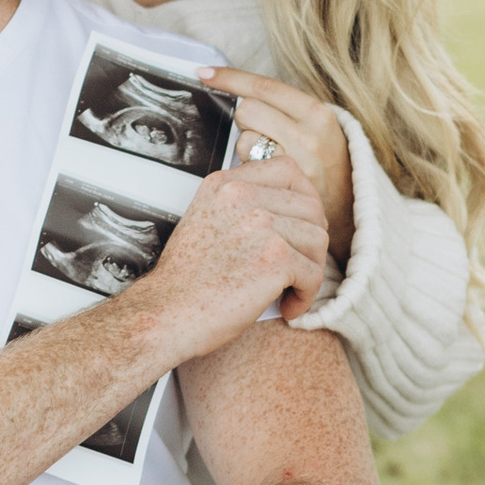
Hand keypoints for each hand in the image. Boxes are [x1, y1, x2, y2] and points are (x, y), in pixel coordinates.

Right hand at [137, 155, 329, 353]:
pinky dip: (305, 297)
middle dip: (311, 240)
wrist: (166, 315)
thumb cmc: (186, 281)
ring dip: (310, 269)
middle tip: (299, 265)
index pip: (286, 169)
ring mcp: (261, 224)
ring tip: (289, 290)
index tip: (300, 225)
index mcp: (225, 184)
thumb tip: (289, 206)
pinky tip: (287, 307)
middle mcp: (243, 196)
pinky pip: (314, 274)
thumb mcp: (206, 220)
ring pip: (318, 239)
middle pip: (310, 206)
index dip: (304, 197)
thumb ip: (240, 205)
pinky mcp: (276, 258)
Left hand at [200, 65, 352, 267]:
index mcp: (317, 113)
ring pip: (243, 139)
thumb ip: (285, 110)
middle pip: (247, 109)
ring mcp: (295, 163)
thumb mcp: (317, 127)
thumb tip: (238, 91)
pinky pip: (247, 168)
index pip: (265, 86)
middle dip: (247, 120)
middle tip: (265, 136)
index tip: (204, 73)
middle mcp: (308, 134)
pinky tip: (268, 178)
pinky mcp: (282, 188)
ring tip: (271, 160)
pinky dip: (250, 170)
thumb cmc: (325, 163)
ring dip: (248, 147)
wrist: (348, 210)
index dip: (230, 77)